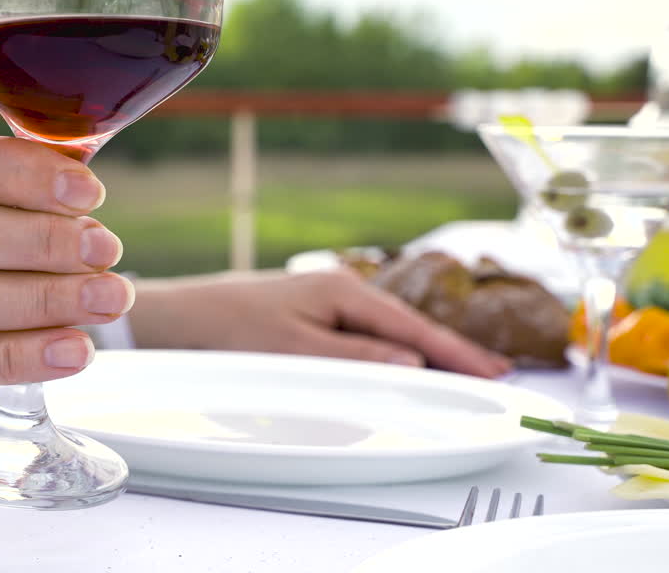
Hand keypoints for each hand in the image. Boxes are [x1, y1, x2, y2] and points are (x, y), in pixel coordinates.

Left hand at [127, 269, 510, 377]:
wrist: (173, 320)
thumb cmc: (226, 330)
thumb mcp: (294, 350)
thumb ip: (356, 356)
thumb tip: (414, 360)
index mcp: (340, 290)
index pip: (412, 326)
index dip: (456, 352)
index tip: (494, 374)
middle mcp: (335, 289)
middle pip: (406, 326)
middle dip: (449, 351)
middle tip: (493, 378)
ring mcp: (321, 301)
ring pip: (385, 331)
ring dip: (421, 353)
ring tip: (461, 373)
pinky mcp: (305, 316)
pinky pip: (362, 335)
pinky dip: (388, 350)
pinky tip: (401, 363)